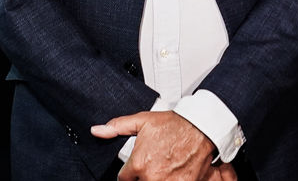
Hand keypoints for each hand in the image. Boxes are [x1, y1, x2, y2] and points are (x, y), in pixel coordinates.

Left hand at [91, 111, 218, 180]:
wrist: (200, 129)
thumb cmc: (172, 125)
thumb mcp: (141, 121)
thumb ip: (117, 127)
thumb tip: (97, 131)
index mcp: (138, 164)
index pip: (123, 179)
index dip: (129, 173)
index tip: (135, 168)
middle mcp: (151, 178)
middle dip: (141, 177)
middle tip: (151, 166)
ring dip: (154, 179)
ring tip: (160, 170)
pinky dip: (170, 180)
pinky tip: (171, 174)